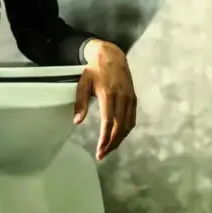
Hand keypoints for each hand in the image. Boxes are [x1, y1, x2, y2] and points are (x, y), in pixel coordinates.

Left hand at [74, 41, 136, 160]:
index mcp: (108, 94)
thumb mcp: (83, 83)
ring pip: (127, 126)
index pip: (108, 122)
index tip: (99, 150)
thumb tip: (77, 121)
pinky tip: (118, 138)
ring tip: (109, 150)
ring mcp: (130, 99)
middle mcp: (122, 98)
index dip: (105, 138)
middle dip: (112, 144)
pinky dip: (126, 131)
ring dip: (119, 140)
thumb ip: (80, 102)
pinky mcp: (134, 99)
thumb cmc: (94, 70)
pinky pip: (132, 119)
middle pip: (120, 127)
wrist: (112, 57)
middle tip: (102, 155)